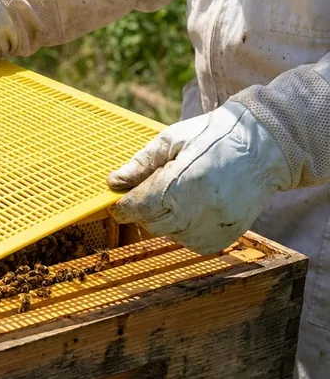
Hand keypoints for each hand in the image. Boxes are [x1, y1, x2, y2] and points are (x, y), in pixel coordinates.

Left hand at [106, 101, 291, 253]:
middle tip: (155, 188)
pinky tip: (195, 206)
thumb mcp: (173, 139)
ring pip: (170, 235)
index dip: (122, 206)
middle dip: (144, 209)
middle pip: (150, 223)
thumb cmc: (213, 136)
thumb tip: (113, 183)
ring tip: (182, 192)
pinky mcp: (226, 236)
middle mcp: (198, 210)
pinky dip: (185, 229)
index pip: (137, 208)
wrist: (264, 146)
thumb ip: (141, 163)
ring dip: (166, 219)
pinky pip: (191, 242)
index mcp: (181, 183)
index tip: (118, 201)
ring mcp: (214, 226)